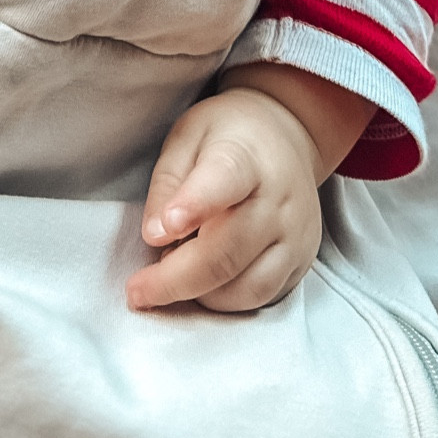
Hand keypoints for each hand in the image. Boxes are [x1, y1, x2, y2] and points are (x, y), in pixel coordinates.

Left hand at [126, 68, 373, 313]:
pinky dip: (223, 300)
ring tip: (172, 274)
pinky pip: (259, 298)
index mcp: (246, 157)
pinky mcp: (300, 263)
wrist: (287, 137)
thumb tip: (155, 234)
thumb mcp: (187, 137)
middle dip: (174, 279)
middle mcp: (279, 200)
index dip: (193, 206)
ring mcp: (295, 236)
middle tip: (137, 290)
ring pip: (245, 287)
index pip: (224, 181)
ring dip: (198, 294)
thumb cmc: (228, 137)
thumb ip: (168, 183)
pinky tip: (202, 284)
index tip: (163, 228)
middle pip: (226, 252)